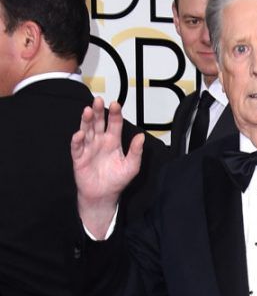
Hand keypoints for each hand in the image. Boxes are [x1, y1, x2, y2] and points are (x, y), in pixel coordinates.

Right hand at [71, 97, 143, 236]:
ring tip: (88, 111)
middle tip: (98, 100)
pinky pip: (77, 147)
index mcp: (113, 141)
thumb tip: (141, 136)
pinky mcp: (79, 157)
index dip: (115, 114)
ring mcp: (89, 148)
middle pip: (98, 122)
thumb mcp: (132, 165)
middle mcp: (100, 141)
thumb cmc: (118, 179)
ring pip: (86, 130)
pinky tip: (80, 134)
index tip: (116, 104)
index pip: (114, 123)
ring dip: (86, 121)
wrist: (104, 195)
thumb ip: (136, 151)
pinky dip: (77, 140)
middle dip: (98, 111)